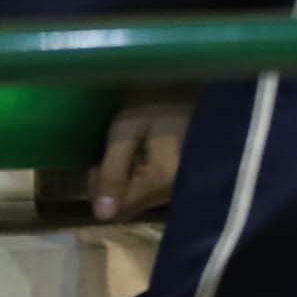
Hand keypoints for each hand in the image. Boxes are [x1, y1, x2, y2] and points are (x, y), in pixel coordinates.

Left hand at [92, 88, 192, 222]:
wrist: (199, 80)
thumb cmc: (160, 98)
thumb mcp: (128, 127)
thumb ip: (113, 170)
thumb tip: (101, 216)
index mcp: (162, 180)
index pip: (118, 209)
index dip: (100, 189)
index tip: (97, 162)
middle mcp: (176, 191)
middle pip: (132, 206)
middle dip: (114, 183)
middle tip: (110, 151)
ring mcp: (184, 187)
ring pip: (144, 198)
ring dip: (129, 179)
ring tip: (128, 149)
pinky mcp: (187, 180)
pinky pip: (157, 188)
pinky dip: (145, 175)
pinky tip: (145, 152)